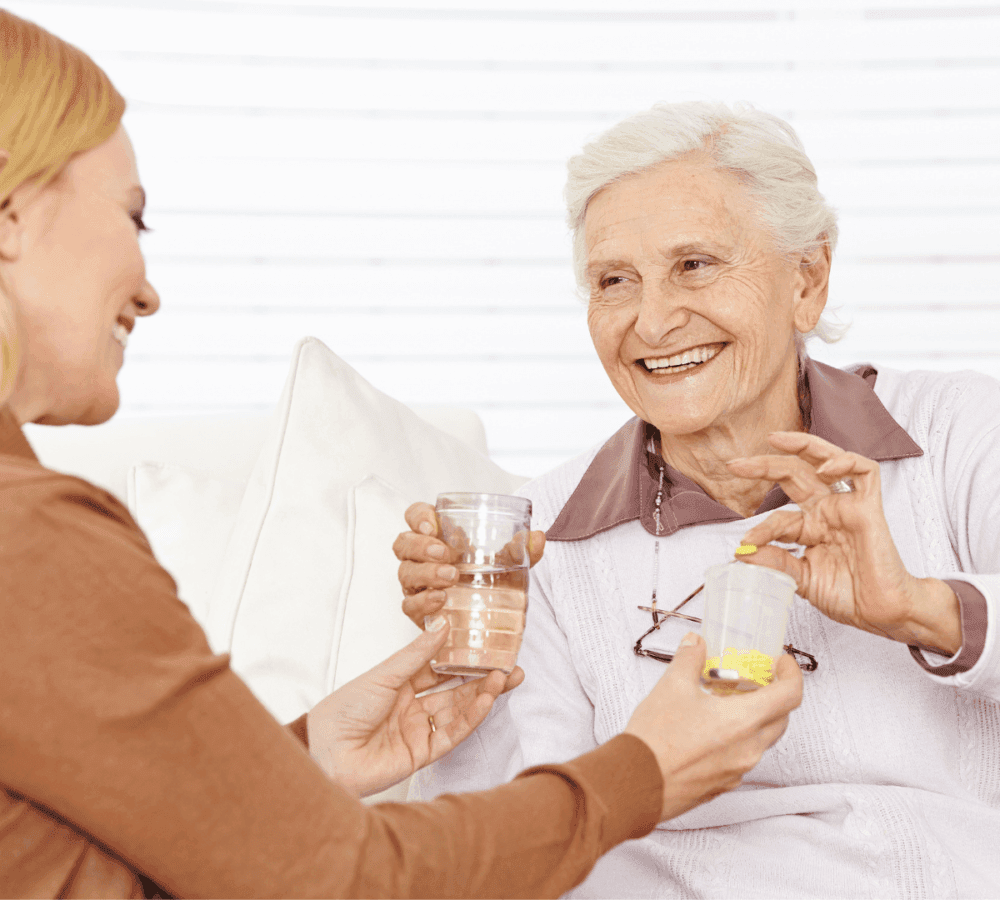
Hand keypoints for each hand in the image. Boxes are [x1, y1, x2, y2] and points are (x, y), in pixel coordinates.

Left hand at [307, 620, 522, 797]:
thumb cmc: (344, 709)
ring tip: (505, 677)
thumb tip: (444, 625)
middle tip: (511, 665)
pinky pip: (452, 734)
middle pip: (455, 690)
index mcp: (398, 684)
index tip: (487, 646)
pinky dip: (471, 717)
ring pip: (458, 711)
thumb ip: (418, 654)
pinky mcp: (422, 754)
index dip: (462, 658)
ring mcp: (417, 730)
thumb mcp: (384, 674)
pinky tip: (486, 700)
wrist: (325, 752)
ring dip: (482, 695)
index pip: (439, 668)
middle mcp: (411, 706)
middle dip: (482, 678)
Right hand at [394, 501, 545, 627]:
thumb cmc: (489, 579)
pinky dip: (423, 602)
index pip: (415, 516)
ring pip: (405, 573)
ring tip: (451, 577)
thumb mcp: (507, 562)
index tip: (433, 525)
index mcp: (437, 536)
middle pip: (403, 543)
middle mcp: (420, 558)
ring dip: (426, 573)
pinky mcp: (418, 610)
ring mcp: (416, 584)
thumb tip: (538, 536)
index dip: (419, 516)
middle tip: (445, 553)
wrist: (487, 618)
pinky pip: (409, 605)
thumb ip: (521, 549)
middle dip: (420, 546)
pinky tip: (441, 600)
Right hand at [625, 633, 801, 821]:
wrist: (636, 783)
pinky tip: (712, 728)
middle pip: (781, 719)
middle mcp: (749, 749)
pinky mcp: (723, 784)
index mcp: (744, 721)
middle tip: (755, 679)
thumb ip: (689, 659)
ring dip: (755, 718)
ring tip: (728, 702)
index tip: (781, 663)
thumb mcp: (671, 686)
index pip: (789, 696)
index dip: (791, 674)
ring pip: (762, 739)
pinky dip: (738, 738)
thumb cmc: (655, 740)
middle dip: (774, 695)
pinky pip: (743, 757)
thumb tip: (695, 643)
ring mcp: (738, 770)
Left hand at [726, 431, 960, 654]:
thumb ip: (775, 562)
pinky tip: (824, 468)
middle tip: (736, 464)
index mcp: (810, 528)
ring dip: (802, 445)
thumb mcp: (801, 579)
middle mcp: (827, 512)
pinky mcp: (870, 508)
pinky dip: (845, 463)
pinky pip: (865, 472)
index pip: (778, 516)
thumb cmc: (848, 597)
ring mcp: (848, 507)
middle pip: (795, 475)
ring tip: (776, 440)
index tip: (745, 544)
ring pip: (828, 460)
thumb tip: (743, 552)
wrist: (881, 612)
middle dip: (765, 465)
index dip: (760, 527)